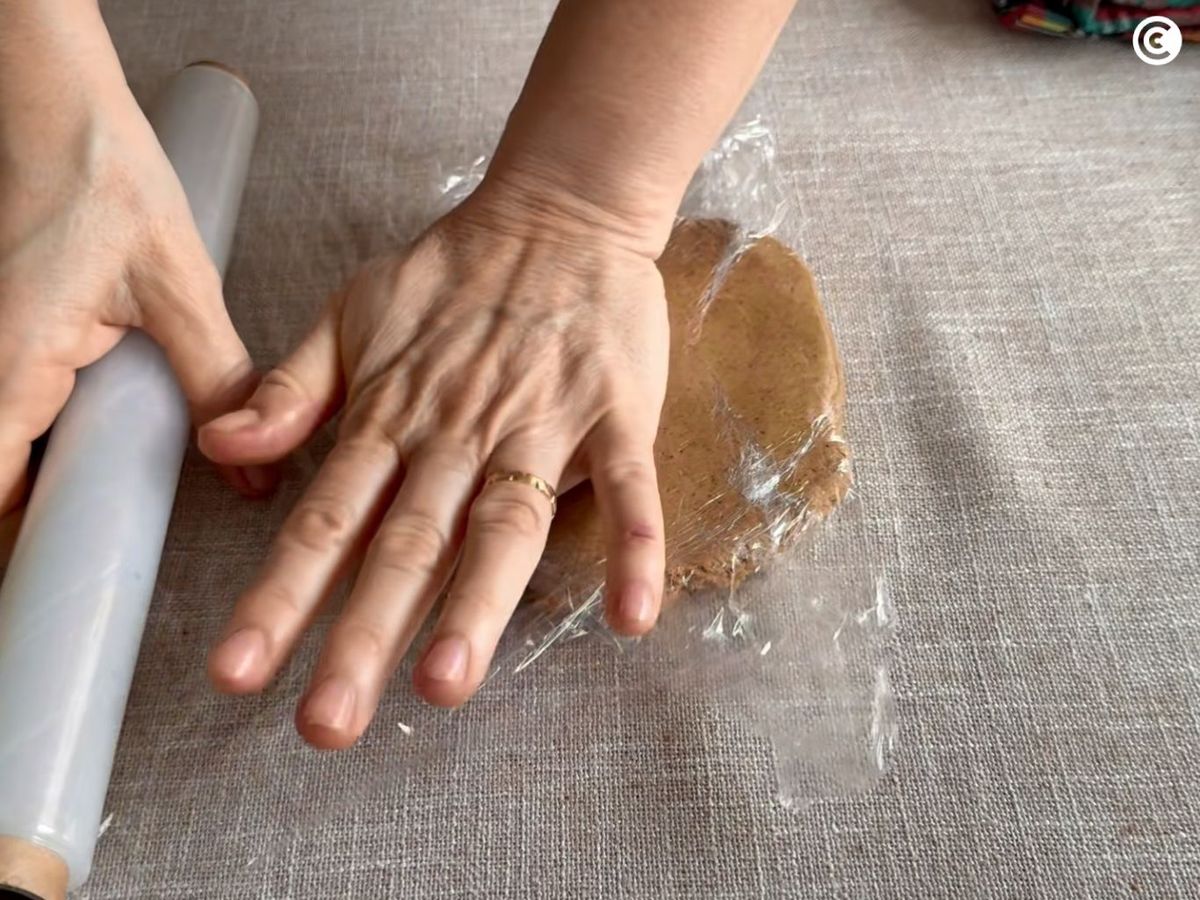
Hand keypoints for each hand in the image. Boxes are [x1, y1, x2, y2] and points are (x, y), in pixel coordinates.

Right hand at [0, 52, 263, 519]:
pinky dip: (48, 436)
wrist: (61, 114)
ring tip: (100, 500)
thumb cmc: (102, 178)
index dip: (25, 544)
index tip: (70, 579)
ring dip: (44, 476)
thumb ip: (217, 380)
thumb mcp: (179, 289)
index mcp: (14, 365)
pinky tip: (94, 435)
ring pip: (6, 444)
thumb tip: (252, 464)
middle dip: (41, 517)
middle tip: (94, 550)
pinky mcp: (7, 338)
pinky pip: (17, 409)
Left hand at [200, 188, 669, 748]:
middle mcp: (458, 434)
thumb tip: (221, 446)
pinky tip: (629, 616)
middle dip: (362, 634)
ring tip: (444, 683)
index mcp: (392, 416)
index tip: (238, 672)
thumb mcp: (351, 313)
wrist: (558, 210)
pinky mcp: (614, 414)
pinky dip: (633, 545)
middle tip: (327, 722)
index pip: (327, 518)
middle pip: (406, 543)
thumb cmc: (452, 271)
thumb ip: (291, 387)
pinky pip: (628, 486)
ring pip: (504, 525)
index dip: (278, 596)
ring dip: (477, 603)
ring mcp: (540, 426)